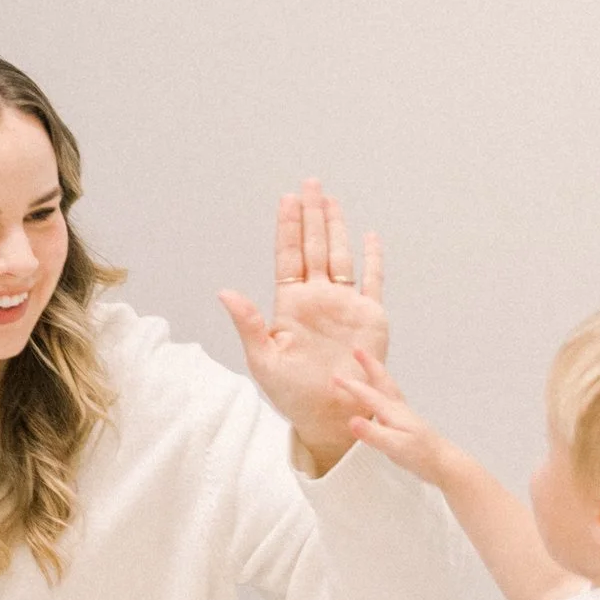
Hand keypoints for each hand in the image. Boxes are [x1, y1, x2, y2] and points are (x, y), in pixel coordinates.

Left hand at [218, 177, 386, 471]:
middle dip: (312, 215)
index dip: (288, 228)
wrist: (329, 416)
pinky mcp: (370, 317)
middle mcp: (317, 299)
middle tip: (310, 183)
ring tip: (331, 199)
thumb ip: (247, 323)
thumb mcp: (263, 360)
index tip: (287, 199)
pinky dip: (374, 258)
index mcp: (290, 306)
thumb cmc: (292, 395)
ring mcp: (344, 306)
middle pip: (314, 247)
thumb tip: (225, 291)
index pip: (288, 257)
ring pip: (340, 256)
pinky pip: (373, 281)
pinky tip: (370, 236)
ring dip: (336, 228)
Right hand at [335, 347, 455, 488]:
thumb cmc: (422, 456)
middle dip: (369, 365)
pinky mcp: (407, 423)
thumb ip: (373, 433)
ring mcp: (404, 415)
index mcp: (393, 412)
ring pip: (388, 387)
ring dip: (377, 374)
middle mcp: (399, 409)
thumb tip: (351, 421)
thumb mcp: (394, 447)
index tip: (335, 378)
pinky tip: (381, 398)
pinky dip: (384, 389)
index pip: (368, 394)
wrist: (445, 463)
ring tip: (369, 366)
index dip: (351, 386)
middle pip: (383, 381)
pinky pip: (392, 398)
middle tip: (358, 350)